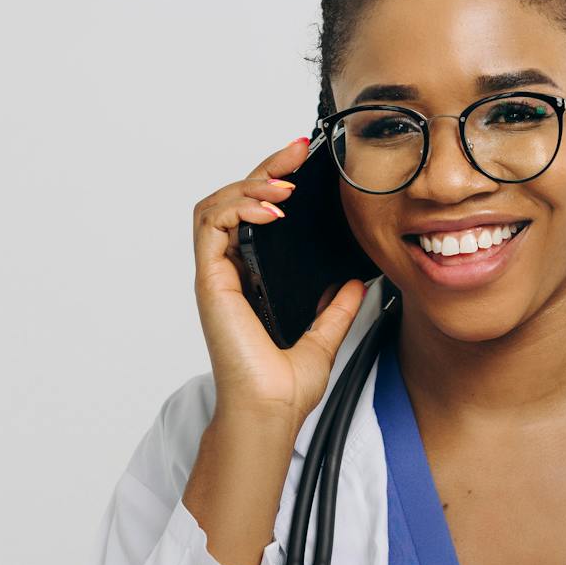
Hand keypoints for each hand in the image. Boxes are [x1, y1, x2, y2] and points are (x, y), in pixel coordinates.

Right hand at [191, 136, 369, 432]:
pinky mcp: (211, 282)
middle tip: (296, 152)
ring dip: (250, 184)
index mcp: (250, 281)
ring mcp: (216, 276)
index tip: (304, 166)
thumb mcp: (324, 338)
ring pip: (216, 205)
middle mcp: (229, 274)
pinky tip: (272, 211)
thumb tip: (354, 283)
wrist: (271, 412)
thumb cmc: (283, 388)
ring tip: (284, 186)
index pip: (253, 215)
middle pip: (233, 200)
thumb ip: (335, 308)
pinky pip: (210, 225)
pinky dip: (238, 208)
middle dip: (265, 170)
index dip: (274, 184)